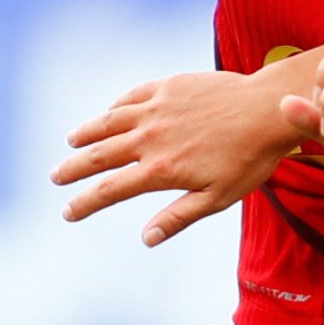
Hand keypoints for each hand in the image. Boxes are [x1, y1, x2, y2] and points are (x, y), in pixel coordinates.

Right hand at [56, 65, 304, 245]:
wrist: (268, 109)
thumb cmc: (249, 159)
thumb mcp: (218, 197)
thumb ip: (178, 217)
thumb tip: (146, 238)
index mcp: (161, 170)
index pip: (110, 190)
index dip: (84, 203)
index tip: (68, 211)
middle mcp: (150, 138)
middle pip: (99, 155)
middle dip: (73, 169)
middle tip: (55, 177)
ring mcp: (157, 108)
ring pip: (109, 121)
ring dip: (86, 133)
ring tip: (71, 142)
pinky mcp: (168, 86)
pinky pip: (132, 97)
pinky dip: (116, 107)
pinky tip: (109, 113)